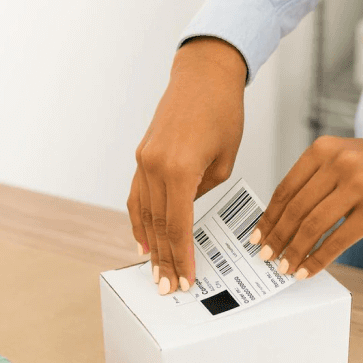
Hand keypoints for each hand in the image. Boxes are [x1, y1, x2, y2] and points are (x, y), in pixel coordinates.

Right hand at [128, 37, 246, 294]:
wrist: (203, 74)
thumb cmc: (223, 111)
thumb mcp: (225, 159)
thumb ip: (205, 189)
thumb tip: (190, 210)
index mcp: (180, 169)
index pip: (178, 226)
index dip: (181, 256)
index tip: (185, 279)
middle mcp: (155, 166)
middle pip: (157, 225)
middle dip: (163, 259)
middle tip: (167, 287)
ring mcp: (144, 160)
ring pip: (142, 213)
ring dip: (148, 245)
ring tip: (154, 272)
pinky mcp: (142, 155)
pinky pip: (137, 195)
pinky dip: (138, 220)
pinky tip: (142, 240)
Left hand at [249, 131, 362, 278]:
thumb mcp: (347, 158)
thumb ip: (319, 180)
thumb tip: (287, 219)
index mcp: (324, 149)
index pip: (286, 188)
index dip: (269, 216)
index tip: (258, 235)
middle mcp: (339, 163)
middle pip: (295, 209)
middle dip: (277, 237)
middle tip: (266, 256)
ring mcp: (358, 186)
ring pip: (312, 226)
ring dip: (295, 252)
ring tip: (285, 267)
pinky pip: (338, 240)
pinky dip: (319, 259)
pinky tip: (309, 270)